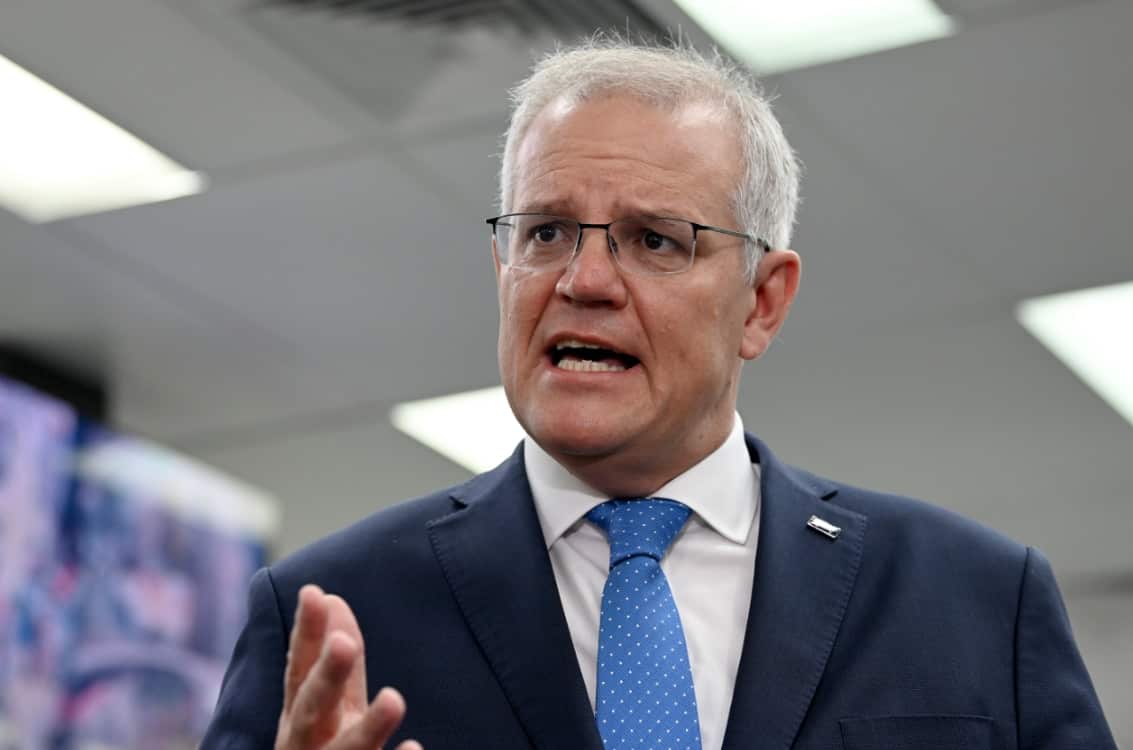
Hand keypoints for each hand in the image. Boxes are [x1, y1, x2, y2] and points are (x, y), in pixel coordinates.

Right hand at [275, 584, 421, 749]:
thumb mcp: (326, 709)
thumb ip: (331, 661)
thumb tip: (330, 597)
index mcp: (302, 719)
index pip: (300, 670)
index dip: (305, 634)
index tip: (315, 593)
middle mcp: (308, 746)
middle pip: (312, 710)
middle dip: (327, 677)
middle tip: (346, 642)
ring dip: (368, 727)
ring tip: (395, 698)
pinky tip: (415, 748)